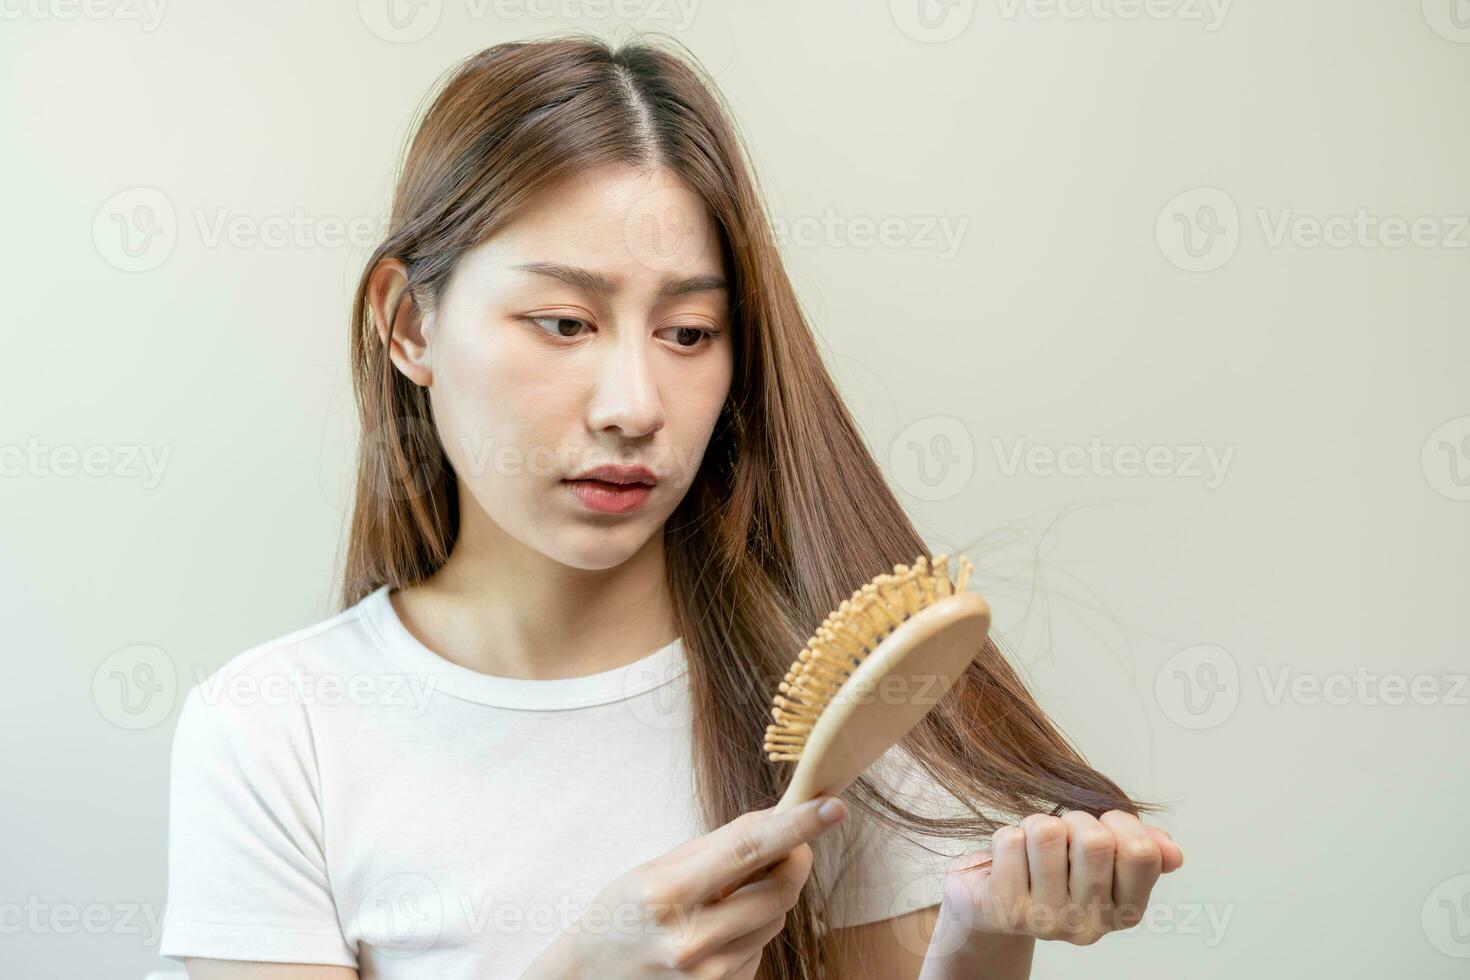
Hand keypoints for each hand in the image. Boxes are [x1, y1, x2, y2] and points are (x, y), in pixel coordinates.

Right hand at [522, 795, 847, 979]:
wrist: (588, 978)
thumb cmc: (622, 914)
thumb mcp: (656, 869)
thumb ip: (718, 848)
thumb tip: (778, 821)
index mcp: (668, 892)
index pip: (748, 851)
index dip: (796, 827)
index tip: (832, 806)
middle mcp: (691, 939)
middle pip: (778, 892)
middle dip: (793, 861)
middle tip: (788, 843)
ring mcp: (708, 976)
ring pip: (774, 921)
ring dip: (766, 900)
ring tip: (725, 899)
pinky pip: (760, 951)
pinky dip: (750, 933)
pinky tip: (716, 933)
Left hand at [938, 810, 1183, 946]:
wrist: (990, 898)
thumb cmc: (1054, 867)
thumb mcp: (1103, 858)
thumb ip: (1143, 850)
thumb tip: (1172, 851)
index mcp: (1125, 911)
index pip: (1142, 853)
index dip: (1120, 822)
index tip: (1104, 825)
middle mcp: (1090, 926)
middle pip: (1094, 840)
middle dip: (1074, 819)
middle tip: (1062, 834)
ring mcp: (1047, 922)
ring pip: (1048, 834)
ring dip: (1037, 824)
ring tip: (1033, 845)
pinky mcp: (1006, 910)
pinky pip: (1010, 841)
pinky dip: (1008, 836)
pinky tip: (1008, 859)